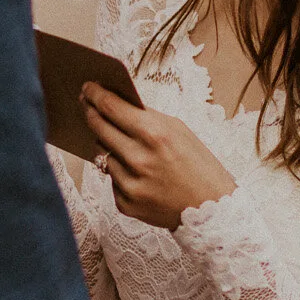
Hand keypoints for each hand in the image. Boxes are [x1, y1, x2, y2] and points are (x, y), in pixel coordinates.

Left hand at [81, 83, 235, 230]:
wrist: (213, 211)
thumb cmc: (200, 166)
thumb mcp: (180, 131)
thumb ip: (148, 117)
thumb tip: (118, 103)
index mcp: (155, 134)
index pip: (111, 107)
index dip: (95, 94)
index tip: (87, 87)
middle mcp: (138, 159)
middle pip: (98, 128)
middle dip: (91, 112)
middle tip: (86, 104)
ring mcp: (130, 184)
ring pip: (102, 154)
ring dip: (107, 145)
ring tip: (119, 141)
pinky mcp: (126, 204)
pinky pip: (112, 180)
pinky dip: (120, 173)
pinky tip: (137, 173)